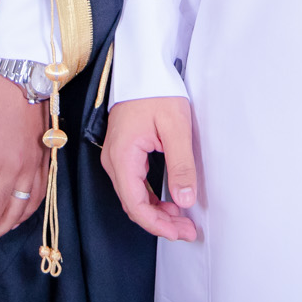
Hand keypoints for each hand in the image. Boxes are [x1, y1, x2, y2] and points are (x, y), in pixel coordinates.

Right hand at [101, 97, 197, 241]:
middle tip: (187, 230)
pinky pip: (134, 185)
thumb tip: (185, 200)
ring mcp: (116, 157)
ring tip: (182, 220)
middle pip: (132, 204)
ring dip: (156, 212)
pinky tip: (169, 202)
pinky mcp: (123, 153)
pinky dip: (150, 198)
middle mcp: (114, 160)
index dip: (157, 224)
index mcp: (123, 156)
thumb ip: (181, 166)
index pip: (135, 204)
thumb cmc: (158, 92)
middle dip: (159, 222)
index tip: (179, 232)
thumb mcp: (176, 128)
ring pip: (133, 197)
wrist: (144, 69)